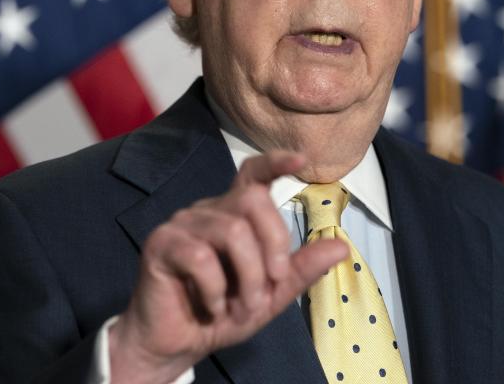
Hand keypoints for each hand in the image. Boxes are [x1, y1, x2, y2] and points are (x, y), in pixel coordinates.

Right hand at [108, 151, 347, 383]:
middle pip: (252, 200)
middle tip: (272, 285)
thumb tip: (341, 247)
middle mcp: (209, 211)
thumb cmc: (222, 313)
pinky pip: (200, 256)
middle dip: (273, 245)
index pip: (252, 175)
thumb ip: (301, 270)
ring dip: (248, 278)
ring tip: (241, 307)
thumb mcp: (271, 296)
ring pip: (233, 231)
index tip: (301, 159)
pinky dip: (216, 291)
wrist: (177, 344)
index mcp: (234, 216)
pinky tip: (213, 308)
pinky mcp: (162, 244)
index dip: (275, 162)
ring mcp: (183, 224)